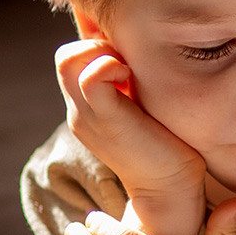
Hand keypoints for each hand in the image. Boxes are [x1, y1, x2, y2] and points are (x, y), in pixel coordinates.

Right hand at [55, 38, 205, 234]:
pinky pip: (90, 77)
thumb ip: (132, 83)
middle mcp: (79, 111)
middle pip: (64, 56)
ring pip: (68, 60)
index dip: (98, 45)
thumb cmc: (167, 145)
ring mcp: (88, 116)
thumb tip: (139, 52)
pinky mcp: (106, 120)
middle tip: (128, 62)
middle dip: (97, 44)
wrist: (170, 190)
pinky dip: (109, 64)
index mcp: (87, 107)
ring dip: (102, 52)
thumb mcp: (142, 106)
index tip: (129, 60)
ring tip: (129, 70)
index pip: (71, 58)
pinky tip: (131, 77)